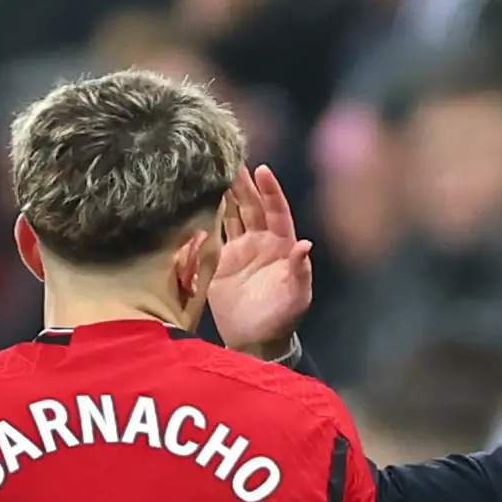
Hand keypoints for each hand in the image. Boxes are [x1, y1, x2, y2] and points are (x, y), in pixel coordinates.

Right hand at [210, 165, 311, 360]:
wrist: (255, 340)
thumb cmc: (282, 319)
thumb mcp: (296, 297)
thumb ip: (300, 271)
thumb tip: (305, 245)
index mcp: (281, 245)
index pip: (276, 211)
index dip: (270, 191)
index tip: (262, 170)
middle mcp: (261, 242)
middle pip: (252, 206)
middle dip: (243, 185)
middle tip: (230, 161)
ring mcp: (240, 250)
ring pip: (232, 215)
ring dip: (224, 196)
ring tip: (211, 172)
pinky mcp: (220, 261)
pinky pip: (213, 234)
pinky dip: (206, 218)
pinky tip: (196, 201)